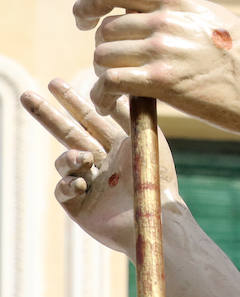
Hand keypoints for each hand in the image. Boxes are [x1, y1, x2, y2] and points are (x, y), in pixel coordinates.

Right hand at [20, 78, 180, 257]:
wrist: (153, 215)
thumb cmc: (155, 175)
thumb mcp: (144, 136)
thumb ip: (127, 110)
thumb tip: (112, 81)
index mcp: (117, 144)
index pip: (90, 117)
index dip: (72, 101)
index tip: (54, 82)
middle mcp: (101, 162)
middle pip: (67, 133)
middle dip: (47, 115)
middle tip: (27, 95)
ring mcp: (89, 183)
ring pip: (64, 160)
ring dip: (70, 157)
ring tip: (84, 161)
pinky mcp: (79, 205)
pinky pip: (63, 187)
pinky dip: (69, 182)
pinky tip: (83, 184)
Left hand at [74, 0, 239, 134]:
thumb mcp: (214, 17)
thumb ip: (181, 12)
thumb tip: (156, 9)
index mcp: (175, 0)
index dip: (89, 3)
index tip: (84, 18)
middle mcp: (164, 20)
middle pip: (105, 29)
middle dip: (104, 50)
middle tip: (114, 69)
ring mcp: (162, 49)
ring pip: (102, 56)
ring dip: (102, 75)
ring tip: (113, 90)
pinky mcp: (162, 81)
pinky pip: (110, 83)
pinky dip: (101, 96)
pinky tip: (108, 105)